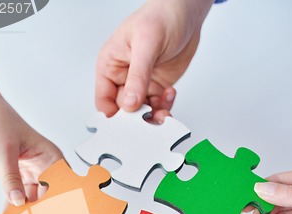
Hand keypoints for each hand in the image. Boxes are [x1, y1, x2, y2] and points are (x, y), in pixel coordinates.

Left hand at [0, 45, 61, 205]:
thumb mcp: (3, 150)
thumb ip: (11, 178)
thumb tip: (18, 201)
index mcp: (51, 158)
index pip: (60, 189)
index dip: (61, 209)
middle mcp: (44, 168)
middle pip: (49, 200)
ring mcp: (31, 174)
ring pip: (33, 204)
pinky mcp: (16, 178)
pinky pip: (18, 200)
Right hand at [96, 0, 212, 120]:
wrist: (187, 12)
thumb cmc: (161, 15)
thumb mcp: (146, 44)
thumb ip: (138, 76)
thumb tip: (130, 103)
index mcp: (110, 65)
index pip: (104, 101)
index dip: (113, 116)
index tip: (127, 124)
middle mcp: (123, 77)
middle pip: (124, 111)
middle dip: (137, 118)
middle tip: (150, 118)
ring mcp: (141, 84)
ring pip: (142, 112)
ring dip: (154, 115)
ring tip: (165, 108)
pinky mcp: (157, 87)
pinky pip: (157, 106)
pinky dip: (165, 106)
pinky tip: (170, 93)